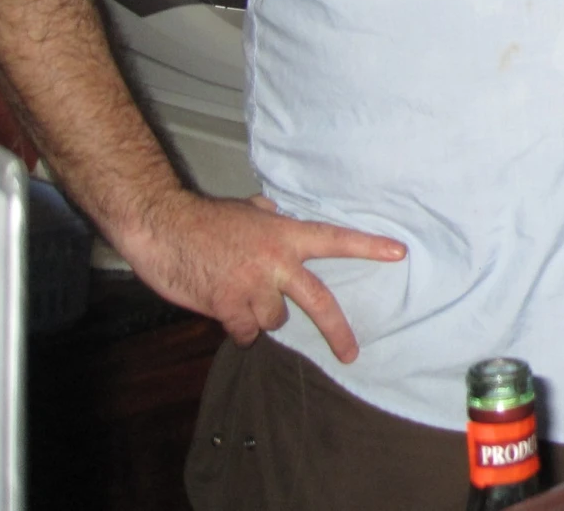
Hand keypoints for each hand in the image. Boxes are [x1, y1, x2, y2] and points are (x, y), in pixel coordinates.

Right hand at [123, 190, 405, 362]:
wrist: (164, 227)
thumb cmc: (204, 219)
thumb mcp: (248, 211)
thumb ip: (269, 219)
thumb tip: (278, 216)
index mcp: (286, 235)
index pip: (336, 240)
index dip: (369, 246)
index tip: (399, 253)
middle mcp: (277, 262)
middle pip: (319, 301)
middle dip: (337, 330)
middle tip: (351, 353)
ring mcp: (253, 286)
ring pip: (273, 320)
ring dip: (262, 316)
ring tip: (241, 296)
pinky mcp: (227, 305)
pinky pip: (244, 331)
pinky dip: (239, 328)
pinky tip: (226, 312)